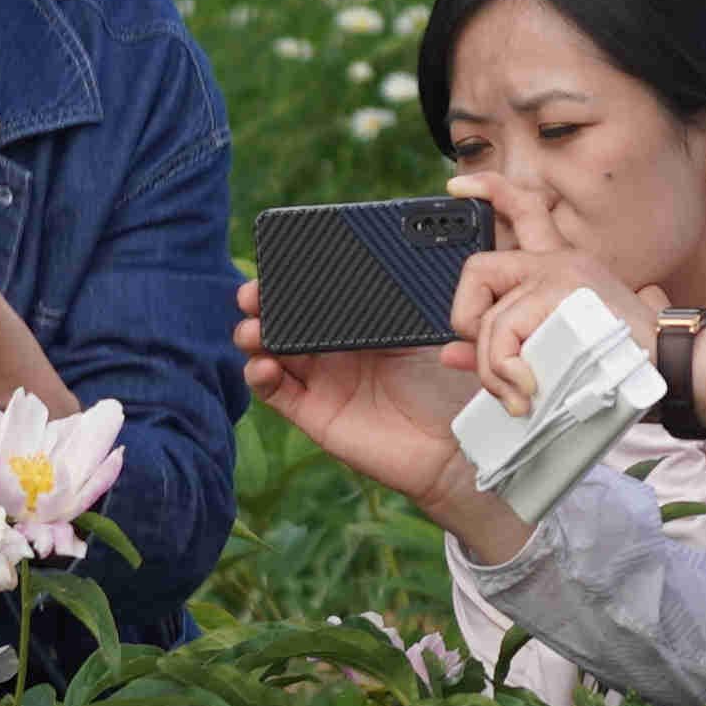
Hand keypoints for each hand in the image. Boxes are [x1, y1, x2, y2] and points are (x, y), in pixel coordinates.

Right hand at [236, 276, 481, 512]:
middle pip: (281, 320)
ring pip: (269, 352)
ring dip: (252, 336)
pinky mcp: (311, 412)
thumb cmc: (448, 384)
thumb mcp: (424, 332)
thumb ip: (395, 302)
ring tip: (254, 330)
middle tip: (253, 293)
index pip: (314, 297)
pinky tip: (264, 364)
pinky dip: (259, 375)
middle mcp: (333, 350)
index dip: (290, 281)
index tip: (275, 265)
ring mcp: (319, 381)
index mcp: (358, 324)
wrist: (454, 441)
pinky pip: (274, 391)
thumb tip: (377, 264)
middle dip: (260, 303)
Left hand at [435, 194, 660, 416]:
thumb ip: (505, 347)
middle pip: (479, 267)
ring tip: (517, 394)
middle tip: (486, 358)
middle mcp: (561, 260)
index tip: (455, 188)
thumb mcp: (557, 352)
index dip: (490, 193)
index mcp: (562, 269)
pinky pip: (506, 330)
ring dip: (493, 366)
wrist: (676, 373)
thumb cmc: (622, 368)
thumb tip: (449, 354)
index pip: (527, 210)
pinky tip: (527, 388)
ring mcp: (562, 273)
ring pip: (491, 317)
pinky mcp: (564, 293)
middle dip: (465, 318)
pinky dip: (505, 367)